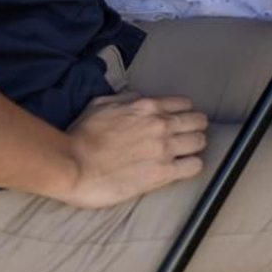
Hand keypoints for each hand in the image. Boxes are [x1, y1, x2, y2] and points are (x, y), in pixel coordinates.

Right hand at [56, 92, 208, 208]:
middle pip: (197, 121)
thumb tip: (138, 98)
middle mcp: (161, 124)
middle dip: (194, 128)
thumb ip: (124, 98)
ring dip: (195, 147)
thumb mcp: (101, 104)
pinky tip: (182, 169)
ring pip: (200, 142)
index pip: (184, 104)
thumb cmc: (81, 136)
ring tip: (186, 154)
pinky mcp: (163, 173)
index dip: (183, 113)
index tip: (179, 122)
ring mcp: (164, 148)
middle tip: (187, 137)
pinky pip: (194, 166)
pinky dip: (192, 166)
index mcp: (147, 107)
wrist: (72, 165)